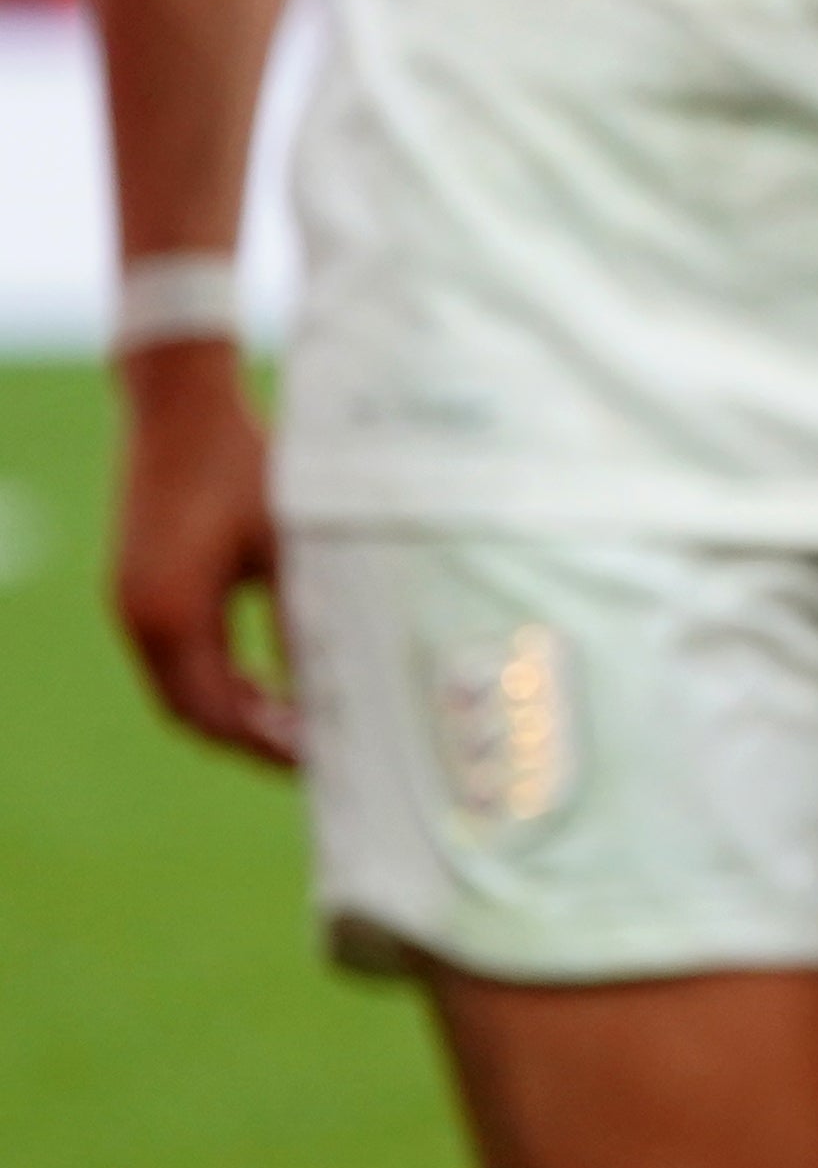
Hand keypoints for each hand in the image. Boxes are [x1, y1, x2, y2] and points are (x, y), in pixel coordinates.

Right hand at [109, 341, 295, 764]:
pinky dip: (220, 679)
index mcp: (172, 616)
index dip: (268, 744)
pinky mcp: (141, 588)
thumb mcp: (288, 544)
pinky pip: (178, 657)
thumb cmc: (245, 465)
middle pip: (193, 711)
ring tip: (302, 730)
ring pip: (183, 688)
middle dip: (252, 740)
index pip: (217, 712)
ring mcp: (133, 606)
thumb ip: (303, 616)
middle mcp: (141, 620)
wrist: (181, 405)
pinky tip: (271, 683)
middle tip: (316, 757)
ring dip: (235, 712)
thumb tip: (335, 685)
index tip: (322, 762)